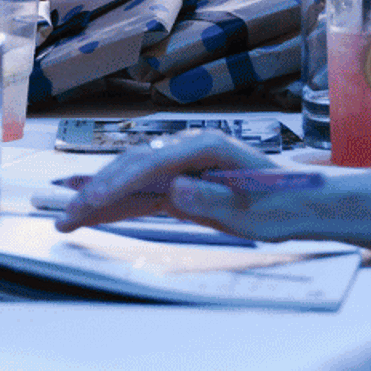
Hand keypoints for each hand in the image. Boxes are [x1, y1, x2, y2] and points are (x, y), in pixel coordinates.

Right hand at [54, 130, 277, 231]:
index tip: (93, 204)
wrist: (305, 203)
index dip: (118, 184)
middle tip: (66, 219)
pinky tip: (91, 218)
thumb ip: (212, 197)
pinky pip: (141, 197)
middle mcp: (187, 151)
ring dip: (97, 201)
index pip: (150, 164)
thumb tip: (175, 189)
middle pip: (131, 168)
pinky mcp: (180, 186)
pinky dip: (115, 208)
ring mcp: (182, 168)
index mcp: (205, 147)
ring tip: (65, 223)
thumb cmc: (284, 203)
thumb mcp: (254, 207)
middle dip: (95, 193)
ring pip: (129, 181)